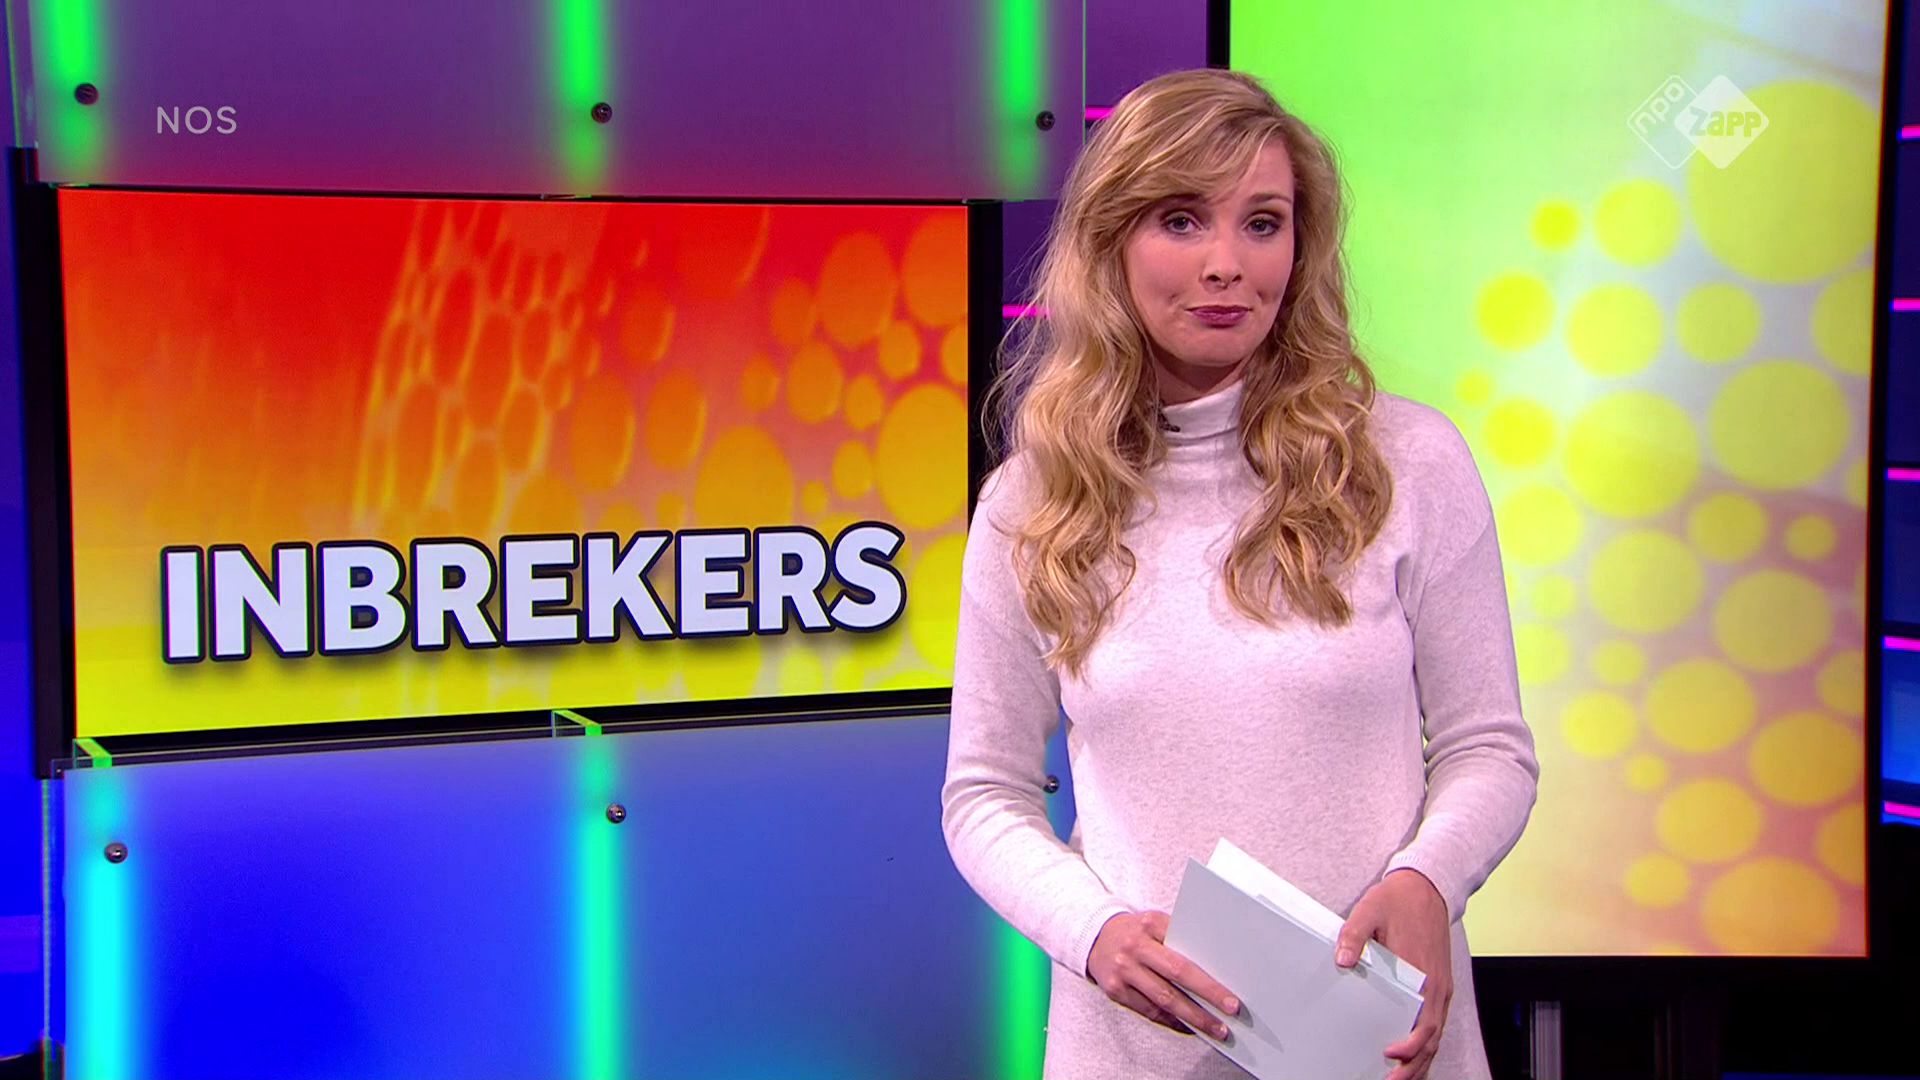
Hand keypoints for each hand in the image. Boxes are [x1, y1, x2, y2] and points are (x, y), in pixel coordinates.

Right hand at [1086, 910, 1240, 1039]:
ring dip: (1193, 1016)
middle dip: (1208, 994)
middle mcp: (1135, 947)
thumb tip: (1214, 967)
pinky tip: (1189, 1026)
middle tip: (1231, 1010)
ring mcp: (1124, 970)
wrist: (1095, 937)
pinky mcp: (1115, 990)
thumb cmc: (1136, 932)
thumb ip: (1178, 939)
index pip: (1185, 950)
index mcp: (1151, 924)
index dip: (1209, 975)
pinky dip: (1171, 1020)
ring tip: (1215, 1028)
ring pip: (1164, 998)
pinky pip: (1149, 1010)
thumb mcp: (1155, 923)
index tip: (1231, 991)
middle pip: (1177, 973)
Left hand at [1334, 869, 1452, 1079]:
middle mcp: (1436, 987)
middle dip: (1413, 1065)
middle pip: (1431, 1038)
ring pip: (1435, 1035)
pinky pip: (1435, 1023)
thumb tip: (1342, 960)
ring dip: (1420, 1060)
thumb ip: (1355, 935)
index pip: (1423, 1022)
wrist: (1427, 887)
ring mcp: (1440, 989)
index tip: (1390, 1055)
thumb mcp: (1370, 910)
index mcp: (1423, 974)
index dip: (1410, 1045)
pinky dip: (1425, 1045)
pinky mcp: (1438, 987)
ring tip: (1398, 1078)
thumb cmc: (1398, 900)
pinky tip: (1410, 1057)